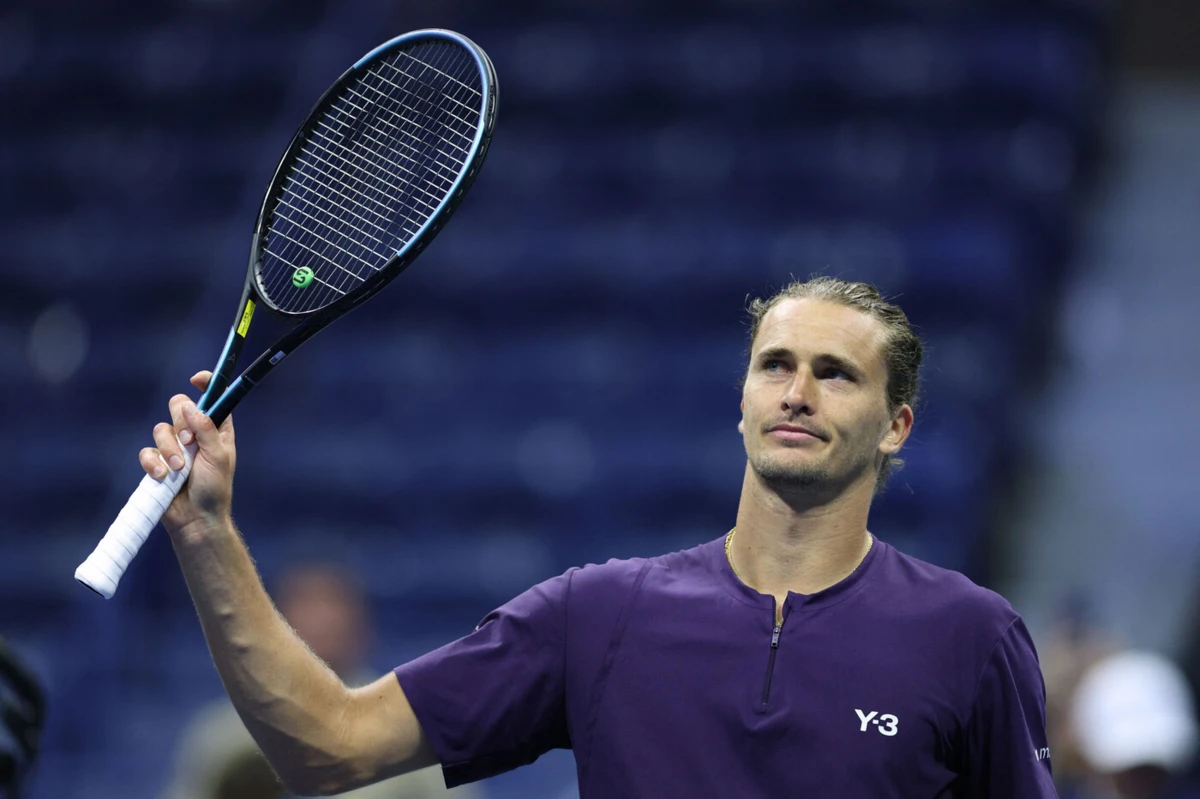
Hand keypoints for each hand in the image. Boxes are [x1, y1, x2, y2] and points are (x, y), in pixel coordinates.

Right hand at [139, 371, 236, 540]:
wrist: (195, 519)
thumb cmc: (214, 489)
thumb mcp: (218, 457)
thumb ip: (206, 430)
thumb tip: (192, 406)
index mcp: (216, 429)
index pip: (212, 399)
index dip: (205, 384)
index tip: (196, 379)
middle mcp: (195, 434)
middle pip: (179, 406)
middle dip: (181, 423)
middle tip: (189, 443)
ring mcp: (175, 447)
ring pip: (161, 429)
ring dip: (169, 450)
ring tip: (179, 470)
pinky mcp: (157, 462)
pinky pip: (147, 451)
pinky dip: (154, 463)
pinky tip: (163, 477)